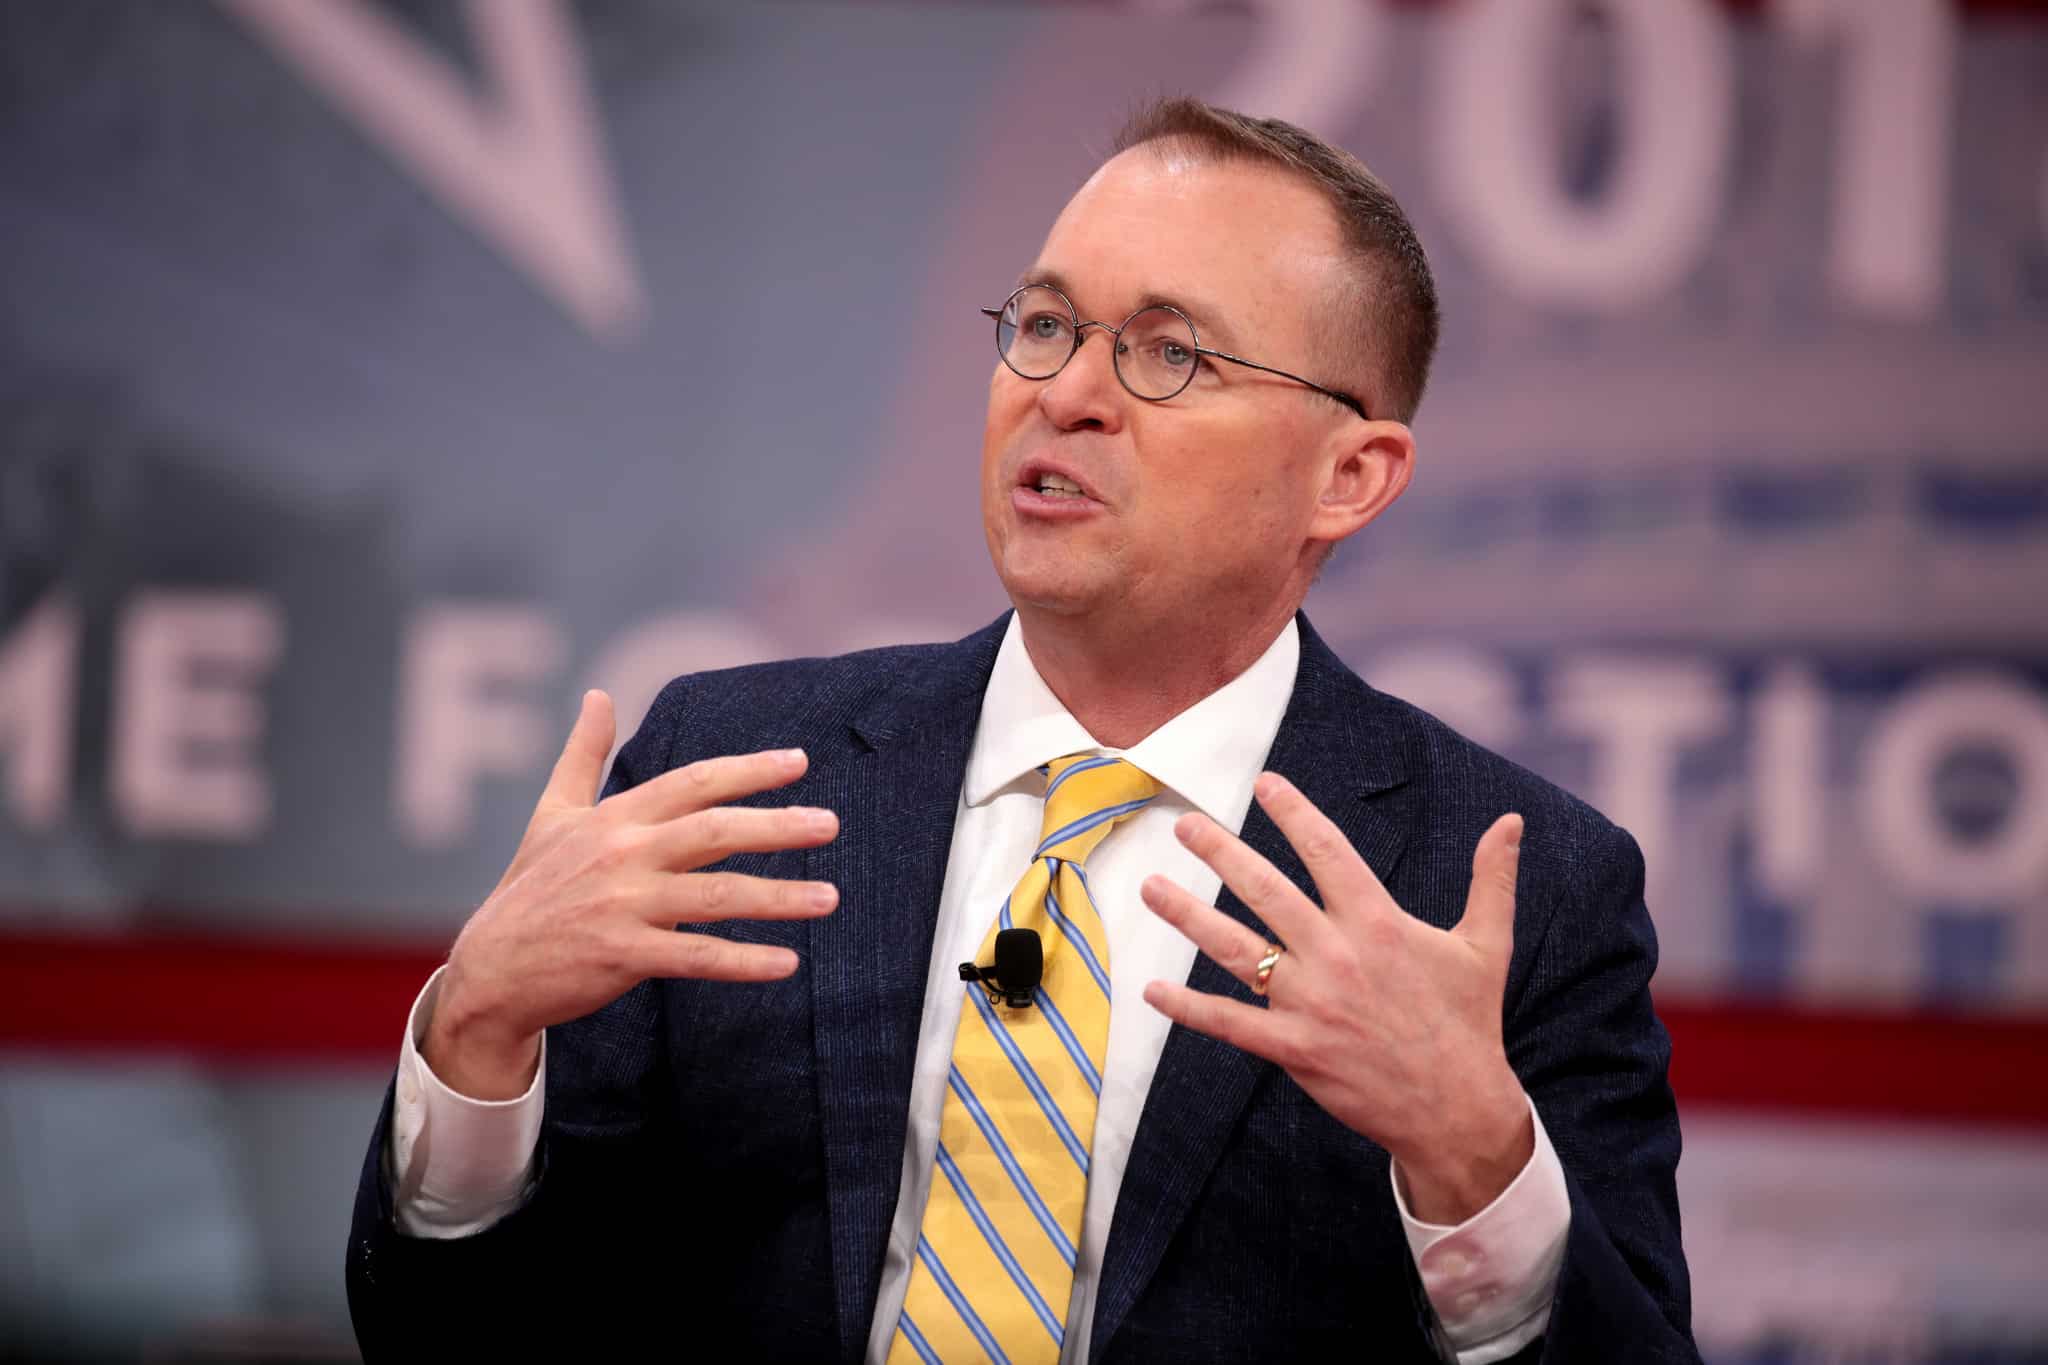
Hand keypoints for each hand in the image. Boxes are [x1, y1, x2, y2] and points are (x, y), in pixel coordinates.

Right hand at [425, 690, 840, 1099]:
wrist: (491, 970)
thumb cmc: (530, 888)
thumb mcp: (551, 813)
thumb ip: (583, 754)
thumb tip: (597, 694)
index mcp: (615, 817)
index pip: (694, 782)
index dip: (748, 771)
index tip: (798, 762)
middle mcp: (623, 854)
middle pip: (715, 830)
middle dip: (778, 825)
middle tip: (830, 824)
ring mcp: (623, 906)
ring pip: (716, 895)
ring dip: (779, 898)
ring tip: (829, 897)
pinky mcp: (623, 956)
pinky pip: (697, 957)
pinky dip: (744, 962)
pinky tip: (788, 963)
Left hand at [1140, 774, 1530, 1223]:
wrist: (1458, 1108)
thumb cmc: (1469, 1021)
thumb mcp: (1486, 945)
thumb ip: (1492, 879)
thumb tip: (1511, 822)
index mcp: (1379, 923)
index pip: (1327, 851)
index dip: (1294, 813)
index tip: (1265, 782)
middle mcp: (1338, 955)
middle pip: (1266, 890)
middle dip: (1220, 851)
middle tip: (1183, 822)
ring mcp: (1311, 1003)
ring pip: (1236, 949)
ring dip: (1188, 916)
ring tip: (1151, 887)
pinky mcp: (1294, 1048)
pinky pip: (1230, 1023)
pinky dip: (1188, 1007)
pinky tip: (1152, 989)